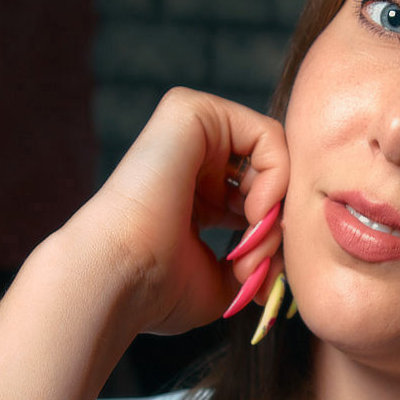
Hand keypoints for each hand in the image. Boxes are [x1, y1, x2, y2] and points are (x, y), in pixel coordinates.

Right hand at [76, 87, 288, 335]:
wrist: (120, 275)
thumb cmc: (159, 288)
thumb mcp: (222, 280)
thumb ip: (255, 260)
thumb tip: (279, 259)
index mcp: (194, 193)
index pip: (260, 198)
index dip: (271, 236)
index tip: (259, 274)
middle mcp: (191, 157)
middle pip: (271, 176)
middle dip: (276, 225)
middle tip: (258, 265)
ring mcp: (190, 130)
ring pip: (273, 156)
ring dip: (277, 206)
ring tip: (253, 244)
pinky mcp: (191, 110)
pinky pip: (267, 134)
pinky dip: (277, 176)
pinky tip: (256, 210)